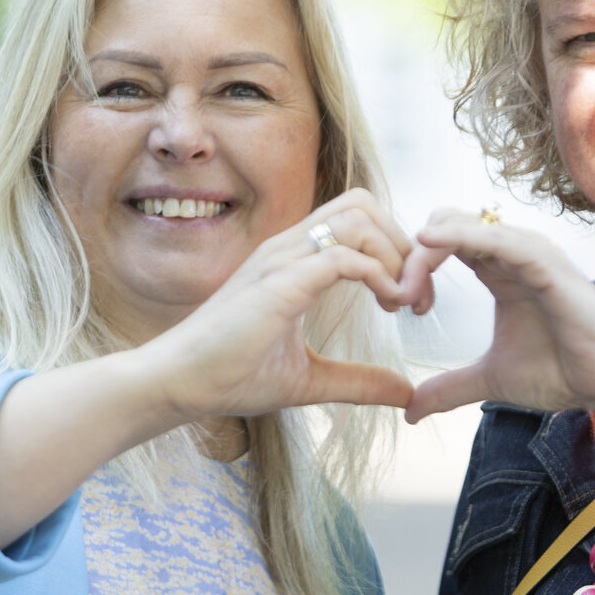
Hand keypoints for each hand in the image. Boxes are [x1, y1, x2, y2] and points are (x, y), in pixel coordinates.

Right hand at [145, 188, 416, 419]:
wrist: (178, 385)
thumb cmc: (230, 376)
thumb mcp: (311, 380)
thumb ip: (359, 381)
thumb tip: (406, 391)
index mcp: (294, 260)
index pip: (357, 220)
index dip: (396, 250)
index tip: (411, 300)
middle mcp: (288, 248)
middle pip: (363, 203)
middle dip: (402, 243)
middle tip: (417, 297)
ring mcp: (281, 259)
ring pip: (358, 219)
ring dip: (395, 256)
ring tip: (405, 302)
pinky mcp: (278, 283)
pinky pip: (341, 256)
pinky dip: (377, 274)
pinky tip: (388, 306)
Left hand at [399, 206, 594, 426]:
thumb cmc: (562, 372)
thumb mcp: (490, 380)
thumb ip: (449, 388)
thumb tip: (409, 410)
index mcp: (497, 270)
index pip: (441, 244)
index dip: (414, 268)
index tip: (403, 308)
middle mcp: (511, 253)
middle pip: (444, 225)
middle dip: (413, 257)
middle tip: (402, 301)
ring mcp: (529, 253)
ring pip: (464, 224)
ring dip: (427, 252)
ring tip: (411, 294)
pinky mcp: (546, 262)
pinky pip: (498, 236)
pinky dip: (461, 235)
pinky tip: (430, 243)